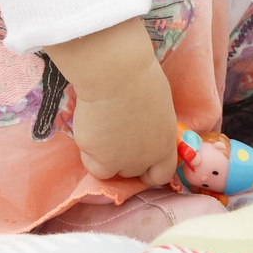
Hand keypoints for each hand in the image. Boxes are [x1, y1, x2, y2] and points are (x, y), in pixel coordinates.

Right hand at [45, 18, 178, 183]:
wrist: (116, 76)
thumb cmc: (142, 81)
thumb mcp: (160, 109)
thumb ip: (154, 128)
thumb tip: (144, 130)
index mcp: (164, 146)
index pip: (161, 175)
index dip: (149, 170)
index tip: (140, 160)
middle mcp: (142, 160)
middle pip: (132, 172)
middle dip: (124, 159)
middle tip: (115, 137)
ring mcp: (116, 161)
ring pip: (106, 171)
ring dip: (102, 159)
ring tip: (100, 133)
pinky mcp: (93, 155)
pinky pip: (88, 158)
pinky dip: (88, 149)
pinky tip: (90, 126)